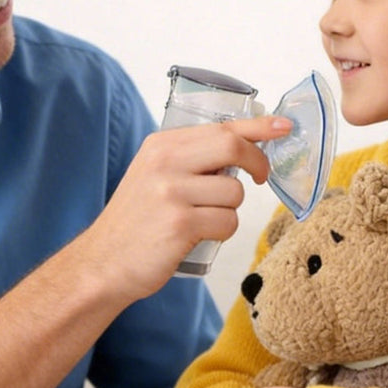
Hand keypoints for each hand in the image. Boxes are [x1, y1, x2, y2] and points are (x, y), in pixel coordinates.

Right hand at [77, 116, 291, 301]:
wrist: (103, 261)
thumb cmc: (137, 221)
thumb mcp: (154, 175)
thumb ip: (190, 159)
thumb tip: (244, 150)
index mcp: (161, 146)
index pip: (220, 127)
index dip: (258, 126)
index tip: (283, 127)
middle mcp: (164, 162)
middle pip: (233, 147)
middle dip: (257, 163)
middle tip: (259, 179)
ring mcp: (171, 193)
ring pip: (234, 192)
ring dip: (229, 210)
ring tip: (202, 219)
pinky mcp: (180, 224)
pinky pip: (227, 222)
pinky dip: (222, 232)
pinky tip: (199, 236)